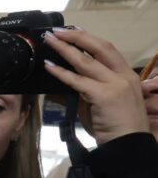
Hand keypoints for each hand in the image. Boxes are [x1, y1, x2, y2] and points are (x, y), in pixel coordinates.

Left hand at [43, 28, 148, 144]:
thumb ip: (86, 92)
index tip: (74, 30)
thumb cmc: (116, 128)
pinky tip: (48, 66)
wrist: (128, 146)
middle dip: (77, 36)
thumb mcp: (102, 104)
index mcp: (128, 76)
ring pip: (86, 61)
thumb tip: (61, 85)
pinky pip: (78, 80)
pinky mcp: (104, 95)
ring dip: (64, 49)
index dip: (89, 39)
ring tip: (49, 40)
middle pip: (100, 48)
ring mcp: (115, 84)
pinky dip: (60, 72)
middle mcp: (124, 76)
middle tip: (57, 31)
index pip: (108, 50)